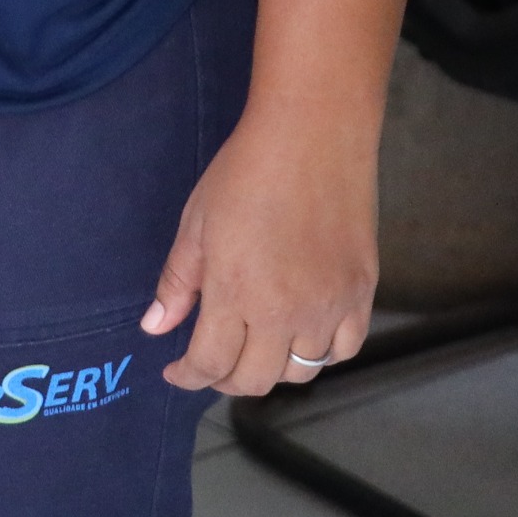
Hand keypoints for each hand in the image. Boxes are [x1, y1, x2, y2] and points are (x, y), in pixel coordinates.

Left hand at [143, 107, 380, 393]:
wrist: (312, 137)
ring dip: (272, 369)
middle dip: (225, 379)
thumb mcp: (195, 224)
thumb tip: (155, 328)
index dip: (188, 376)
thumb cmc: (245, 172)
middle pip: (255, 380)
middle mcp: (286, 311)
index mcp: (235, 292)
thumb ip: (177, 283)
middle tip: (210, 363)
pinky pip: (344, 350)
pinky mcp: (362, 293)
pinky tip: (300, 335)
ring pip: (301, 371)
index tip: (175, 372)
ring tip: (253, 346)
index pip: (210, 364)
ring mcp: (329, 306)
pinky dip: (320, 354)